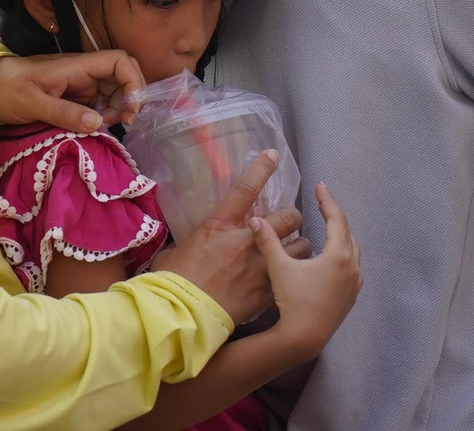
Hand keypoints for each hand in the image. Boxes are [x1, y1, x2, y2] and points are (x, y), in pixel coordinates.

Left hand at [0, 50, 146, 132]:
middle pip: (121, 77)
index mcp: (76, 66)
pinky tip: (94, 127)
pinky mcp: (73, 97)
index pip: (118, 61)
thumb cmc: (7, 89)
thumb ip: (64, 113)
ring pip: (112, 92)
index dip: (133, 79)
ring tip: (103, 126)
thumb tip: (98, 123)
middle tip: (122, 122)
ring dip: (115, 109)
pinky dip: (102, 115)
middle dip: (128, 98)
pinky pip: (98, 103)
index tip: (130, 107)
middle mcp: (83, 73)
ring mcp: (79, 85)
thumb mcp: (33, 103)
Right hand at [151, 151, 301, 324]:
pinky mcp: (268, 290)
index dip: (261, 169)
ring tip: (295, 253)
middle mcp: (246, 240)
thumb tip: (189, 239)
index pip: (245, 188)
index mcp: (220, 225)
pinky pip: (294, 274)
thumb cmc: (172, 283)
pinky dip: (295, 274)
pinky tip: (291, 279)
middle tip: (288, 223)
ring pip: (300, 246)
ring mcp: (261, 265)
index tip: (274, 155)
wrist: (183, 318)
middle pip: (287, 217)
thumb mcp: (177, 250)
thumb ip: (193, 240)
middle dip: (292, 218)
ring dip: (300, 246)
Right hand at [252, 182, 360, 359]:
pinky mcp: (352, 295)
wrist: (304, 337)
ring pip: (352, 249)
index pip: (336, 219)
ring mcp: (355, 282)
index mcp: (338, 255)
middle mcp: (353, 266)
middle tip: (322, 201)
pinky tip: (332, 255)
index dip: (327, 200)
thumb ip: (268, 241)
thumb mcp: (278, 268)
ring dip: (341, 234)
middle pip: (347, 232)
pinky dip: (343, 252)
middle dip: (334, 215)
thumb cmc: (293, 301)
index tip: (320, 185)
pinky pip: (352, 265)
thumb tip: (254, 220)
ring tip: (328, 224)